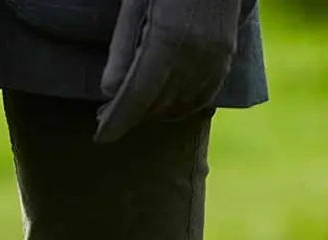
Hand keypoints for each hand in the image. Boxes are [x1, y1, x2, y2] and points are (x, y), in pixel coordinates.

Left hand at [95, 0, 242, 143]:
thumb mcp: (135, 1)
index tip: (100, 137)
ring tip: (133, 109)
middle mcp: (193, 57)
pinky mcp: (226, 56)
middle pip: (156, 106)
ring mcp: (214, 59)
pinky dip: (181, 106)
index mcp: (166, 41)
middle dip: (130, 116)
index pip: (136, 98)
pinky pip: (203, 97)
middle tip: (107, 115)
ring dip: (154, 114)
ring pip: (179, 107)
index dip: (116, 122)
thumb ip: (123, 47)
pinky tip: (165, 104)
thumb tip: (109, 91)